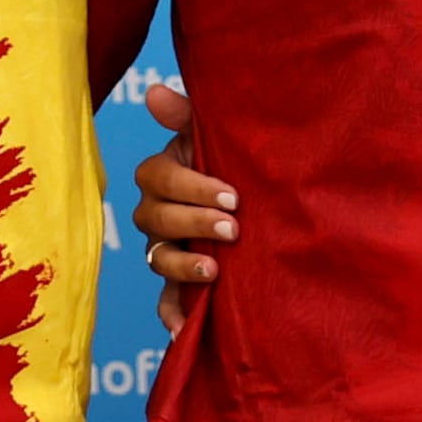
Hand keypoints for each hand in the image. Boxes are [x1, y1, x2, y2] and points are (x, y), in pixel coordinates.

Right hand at [130, 76, 236, 333]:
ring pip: (156, 258)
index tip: (232, 195)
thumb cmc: (239, 166)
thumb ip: (187, 117)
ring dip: (182, 263)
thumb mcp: (217, 139)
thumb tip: (154, 91)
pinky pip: (164, 302)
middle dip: (193, 222)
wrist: (267, 208)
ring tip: (215, 269)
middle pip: (154, 218)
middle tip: (233, 228)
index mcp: (165, 175)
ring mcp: (166, 249)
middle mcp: (158, 213)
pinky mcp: (179, 284)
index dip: (190, 187)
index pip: (156, 177)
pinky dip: (171, 315)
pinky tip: (183, 330)